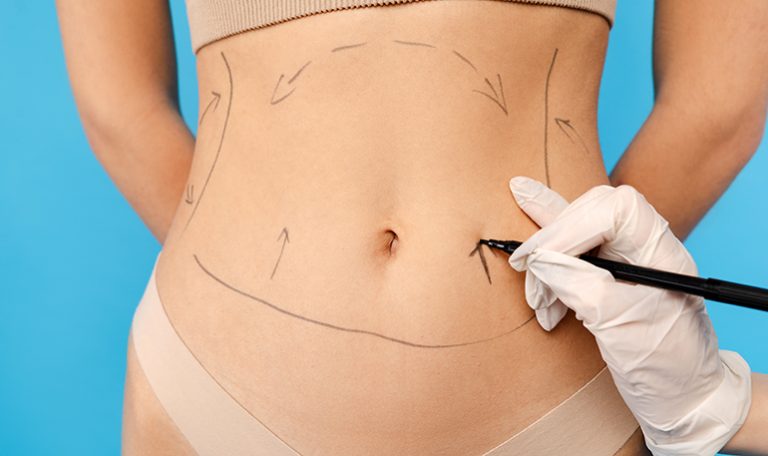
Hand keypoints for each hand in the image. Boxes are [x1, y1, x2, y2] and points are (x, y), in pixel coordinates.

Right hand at [506, 176, 751, 455]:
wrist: (684, 398)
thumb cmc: (667, 367)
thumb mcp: (622, 328)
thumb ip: (581, 286)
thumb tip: (541, 260)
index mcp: (661, 252)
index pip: (613, 211)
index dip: (570, 226)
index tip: (538, 259)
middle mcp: (645, 247)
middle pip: (591, 212)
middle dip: (552, 239)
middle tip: (523, 267)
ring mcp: (628, 258)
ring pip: (577, 229)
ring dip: (546, 257)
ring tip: (535, 297)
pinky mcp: (610, 273)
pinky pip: (574, 248)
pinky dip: (548, 252)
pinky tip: (531, 241)